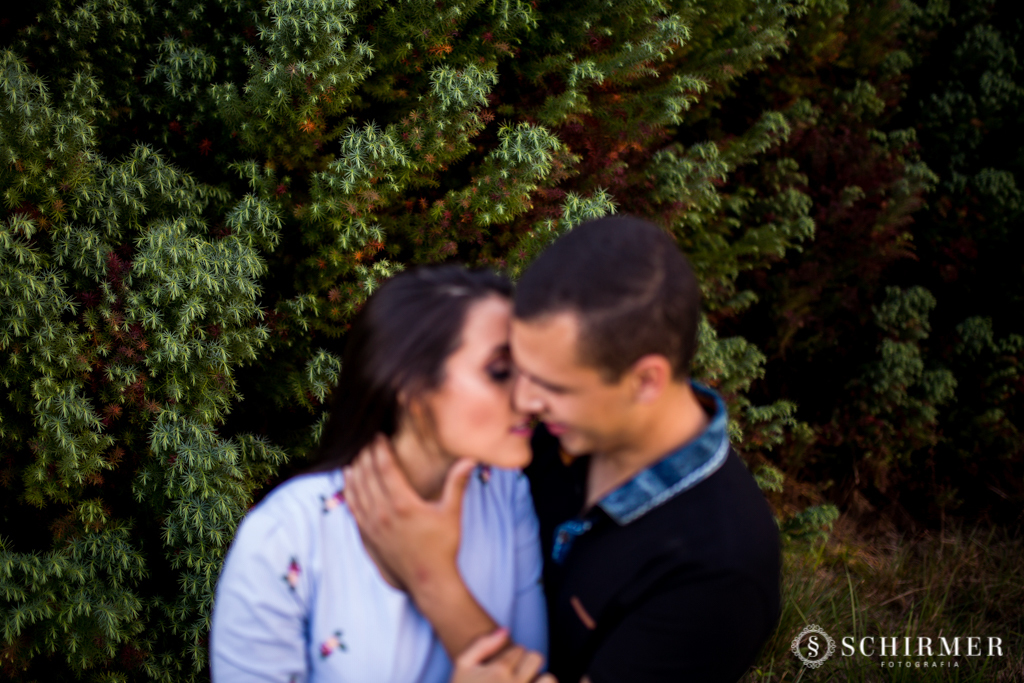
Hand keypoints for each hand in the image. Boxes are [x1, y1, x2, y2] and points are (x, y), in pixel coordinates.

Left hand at [343, 434, 476, 596]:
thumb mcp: (452, 513)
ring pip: (356, 491)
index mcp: (403, 504)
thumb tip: (470, 458)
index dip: (380, 449)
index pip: (385, 468)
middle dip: (365, 455)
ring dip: (354, 471)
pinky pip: (352, 508)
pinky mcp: (367, 536)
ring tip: (355, 456)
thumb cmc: (443, 546)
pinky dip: (348, 491)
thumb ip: (457, 483)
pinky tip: (348, 482)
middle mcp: (383, 513)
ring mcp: (372, 526)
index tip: (379, 435)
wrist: (428, 580)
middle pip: (367, 476)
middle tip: (366, 441)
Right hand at [451, 628, 556, 682]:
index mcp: (498, 671)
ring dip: (540, 681)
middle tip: (515, 677)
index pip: (520, 649)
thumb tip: (506, 630)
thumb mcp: (462, 667)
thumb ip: (482, 645)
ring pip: (549, 678)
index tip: (501, 670)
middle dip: (527, 665)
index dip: (511, 658)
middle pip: (536, 658)